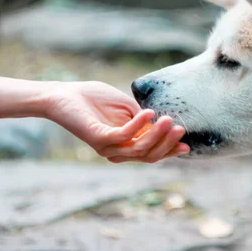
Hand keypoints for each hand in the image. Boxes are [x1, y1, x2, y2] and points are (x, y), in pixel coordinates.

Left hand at [42, 81, 189, 162]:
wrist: (64, 94)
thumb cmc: (94, 98)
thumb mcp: (127, 108)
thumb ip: (143, 118)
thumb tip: (162, 123)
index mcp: (124, 146)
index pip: (151, 154)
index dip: (170, 150)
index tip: (186, 143)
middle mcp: (116, 151)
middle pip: (148, 156)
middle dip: (167, 144)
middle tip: (180, 129)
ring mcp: (107, 147)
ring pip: (140, 148)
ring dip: (157, 135)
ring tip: (169, 120)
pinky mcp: (98, 137)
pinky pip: (124, 135)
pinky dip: (139, 125)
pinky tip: (149, 113)